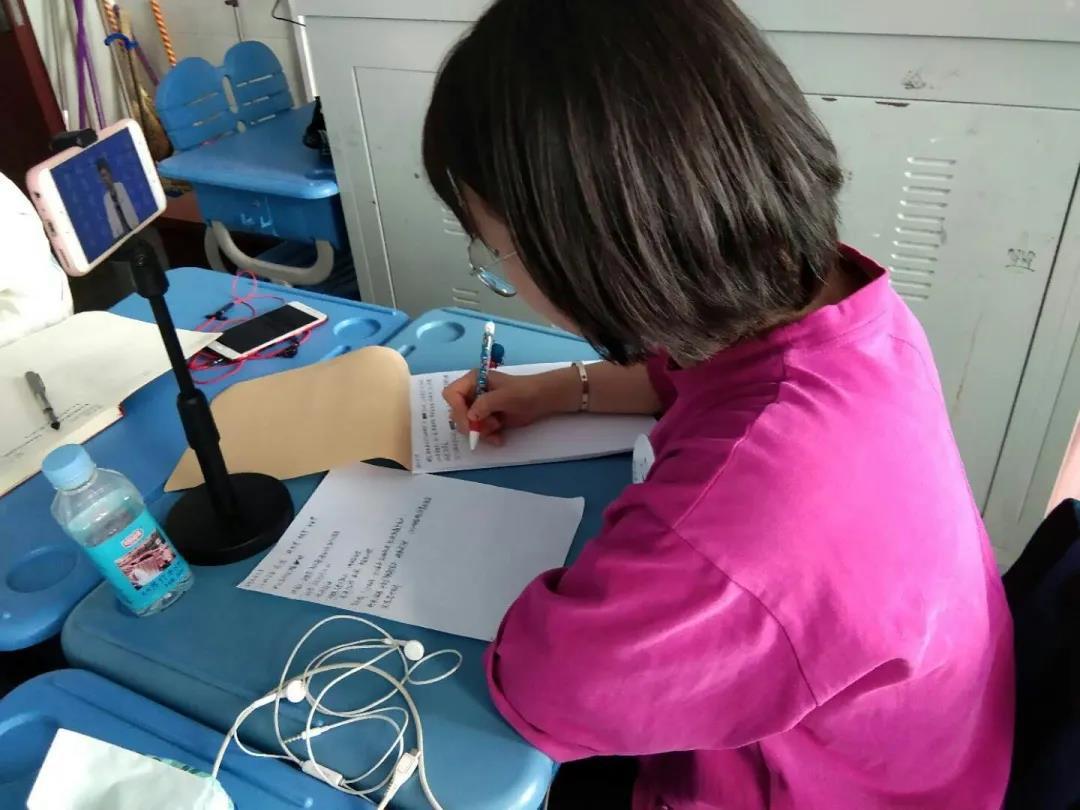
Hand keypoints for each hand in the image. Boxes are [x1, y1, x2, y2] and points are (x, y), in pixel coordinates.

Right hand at [442, 367, 579, 445]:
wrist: (542, 399)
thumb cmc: (524, 391)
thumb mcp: (504, 396)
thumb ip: (485, 404)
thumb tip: (470, 416)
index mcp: (473, 380)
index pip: (452, 394)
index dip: (456, 408)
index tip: (468, 420)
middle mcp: (472, 393)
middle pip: (456, 412)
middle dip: (469, 424)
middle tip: (480, 431)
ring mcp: (479, 407)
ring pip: (467, 425)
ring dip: (481, 431)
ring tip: (497, 428)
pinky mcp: (487, 419)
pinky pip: (479, 432)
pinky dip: (487, 437)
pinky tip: (499, 439)